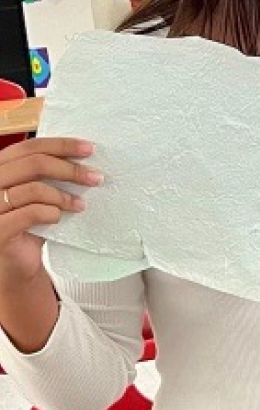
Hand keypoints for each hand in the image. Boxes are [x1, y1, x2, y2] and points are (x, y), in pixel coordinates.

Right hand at [0, 137, 99, 286]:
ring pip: (33, 189)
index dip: (60, 145)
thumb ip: (46, 175)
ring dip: (64, 196)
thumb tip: (84, 157)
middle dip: (70, 169)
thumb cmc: (26, 225)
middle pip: (33, 163)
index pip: (27, 147)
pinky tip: (59, 218)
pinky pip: (30, 213)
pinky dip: (51, 213)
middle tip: (95, 178)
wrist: (15, 263)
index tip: (88, 149)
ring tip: (80, 205)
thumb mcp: (35, 194)